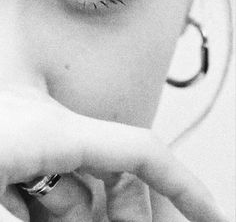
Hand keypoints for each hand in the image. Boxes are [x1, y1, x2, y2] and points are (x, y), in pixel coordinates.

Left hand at [0, 89, 227, 221]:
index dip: (184, 185)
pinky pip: (57, 198)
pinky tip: (25, 207)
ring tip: (28, 205)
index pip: (143, 152)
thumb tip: (91, 220)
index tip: (214, 220)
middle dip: (130, 218)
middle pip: (117, 183)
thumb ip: (47, 217)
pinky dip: (56, 214)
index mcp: (60, 135)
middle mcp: (59, 138)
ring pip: (83, 197)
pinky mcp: (27, 165)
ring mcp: (43, 150)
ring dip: (76, 218)